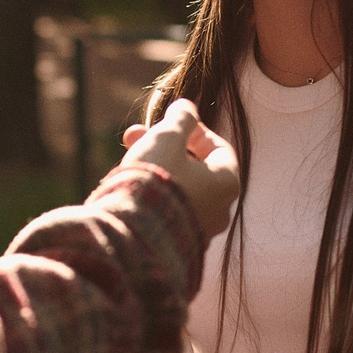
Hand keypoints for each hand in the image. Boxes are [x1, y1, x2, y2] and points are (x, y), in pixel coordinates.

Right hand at [118, 99, 238, 236]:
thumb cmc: (157, 180)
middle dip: (166, 147)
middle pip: (196, 169)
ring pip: (179, 190)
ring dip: (156, 169)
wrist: (134, 235)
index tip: (172, 121)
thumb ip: (181, 119)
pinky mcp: (176, 245)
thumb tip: (187, 107)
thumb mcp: (168, 138)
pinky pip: (168, 212)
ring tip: (126, 158)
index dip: (195, 130)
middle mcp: (219, 210)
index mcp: (226, 183)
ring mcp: (198, 231)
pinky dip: (153, 195)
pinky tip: (129, 186)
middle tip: (137, 136)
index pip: (219, 149)